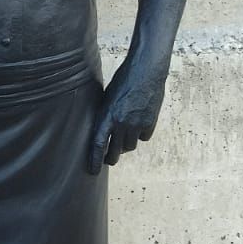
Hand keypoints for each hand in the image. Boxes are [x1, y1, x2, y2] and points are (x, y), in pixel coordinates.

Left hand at [88, 56, 165, 174]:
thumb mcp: (108, 98)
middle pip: (115, 151)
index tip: (93, 171)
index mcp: (106, 115)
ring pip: (129, 146)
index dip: (94, 160)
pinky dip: (140, 134)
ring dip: (126, 144)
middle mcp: (121, 123)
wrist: (146, 71)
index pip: (97, 144)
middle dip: (111, 158)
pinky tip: (139, 124)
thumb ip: (106, 116)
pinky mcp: (149, 123)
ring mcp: (136, 124)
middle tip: (109, 160)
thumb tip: (103, 132)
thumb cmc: (123, 81)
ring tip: (124, 137)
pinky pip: (143, 137)